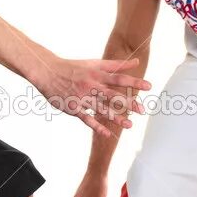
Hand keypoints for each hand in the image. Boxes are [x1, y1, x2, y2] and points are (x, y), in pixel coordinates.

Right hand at [32, 56, 149, 135]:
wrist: (48, 72)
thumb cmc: (73, 67)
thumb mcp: (94, 63)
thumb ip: (116, 64)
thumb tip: (136, 62)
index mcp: (97, 74)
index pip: (119, 78)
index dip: (134, 82)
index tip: (149, 86)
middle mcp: (91, 86)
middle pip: (112, 95)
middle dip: (128, 103)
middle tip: (142, 110)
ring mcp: (82, 97)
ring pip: (101, 109)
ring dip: (116, 118)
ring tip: (129, 125)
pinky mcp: (74, 107)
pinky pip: (86, 119)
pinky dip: (97, 126)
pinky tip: (107, 133)